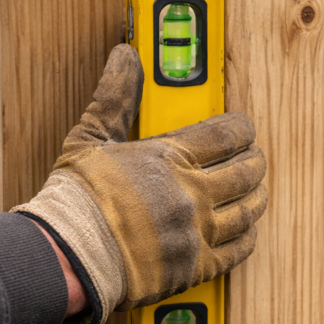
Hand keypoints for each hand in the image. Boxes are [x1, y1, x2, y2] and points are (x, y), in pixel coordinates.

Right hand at [14, 45, 266, 323]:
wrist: (66, 253)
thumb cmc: (75, 198)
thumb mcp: (91, 136)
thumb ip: (115, 96)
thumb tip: (125, 57)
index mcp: (170, 158)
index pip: (228, 134)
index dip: (243, 129)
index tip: (245, 129)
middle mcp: (191, 193)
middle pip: (245, 172)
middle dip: (254, 161)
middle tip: (254, 158)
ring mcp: (196, 231)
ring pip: (248, 211)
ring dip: (256, 198)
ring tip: (255, 192)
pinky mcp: (195, 266)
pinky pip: (237, 250)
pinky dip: (248, 238)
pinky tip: (247, 231)